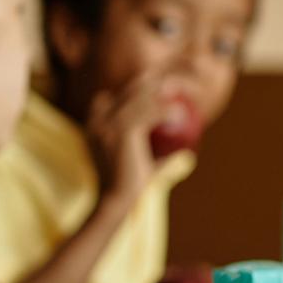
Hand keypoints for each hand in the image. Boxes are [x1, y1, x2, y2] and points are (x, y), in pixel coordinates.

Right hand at [85, 69, 169, 202]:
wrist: (115, 200)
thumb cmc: (129, 184)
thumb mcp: (141, 161)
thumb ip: (157, 151)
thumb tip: (182, 147)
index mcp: (96, 122)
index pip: (119, 93)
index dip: (142, 87)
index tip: (166, 90)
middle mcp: (99, 118)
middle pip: (131, 88)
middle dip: (157, 82)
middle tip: (180, 88)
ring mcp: (108, 123)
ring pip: (142, 96)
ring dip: (166, 92)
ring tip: (186, 96)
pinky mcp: (122, 131)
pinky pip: (149, 113)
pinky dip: (167, 111)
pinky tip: (180, 114)